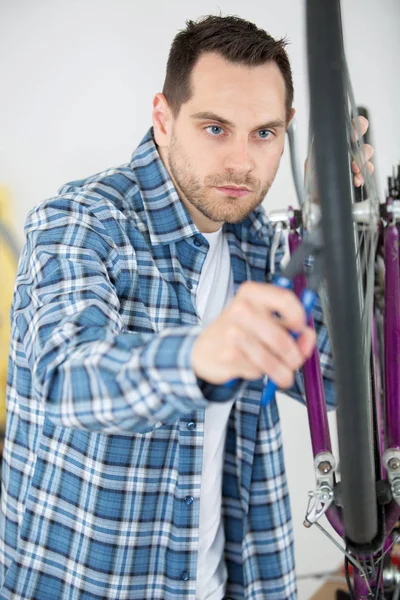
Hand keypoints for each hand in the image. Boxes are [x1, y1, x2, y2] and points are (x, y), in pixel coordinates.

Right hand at [191, 281, 315, 386]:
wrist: (206, 349)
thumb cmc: (240, 330)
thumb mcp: (263, 318)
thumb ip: (289, 325)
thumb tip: (307, 337)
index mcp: (252, 292)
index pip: (286, 300)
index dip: (300, 318)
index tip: (301, 329)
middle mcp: (241, 309)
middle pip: (281, 338)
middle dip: (295, 356)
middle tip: (295, 360)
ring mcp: (233, 333)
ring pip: (272, 359)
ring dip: (283, 371)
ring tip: (283, 373)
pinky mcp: (229, 355)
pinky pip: (259, 370)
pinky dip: (264, 374)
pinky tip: (256, 366)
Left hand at [304, 115, 374, 190]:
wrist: (317, 200)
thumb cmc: (314, 181)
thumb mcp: (312, 162)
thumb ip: (318, 150)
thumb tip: (324, 139)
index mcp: (335, 143)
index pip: (350, 127)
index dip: (356, 126)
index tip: (353, 135)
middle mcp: (346, 150)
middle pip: (362, 140)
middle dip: (362, 147)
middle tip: (355, 156)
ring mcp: (354, 162)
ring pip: (367, 155)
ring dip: (362, 162)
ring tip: (354, 170)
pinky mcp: (359, 174)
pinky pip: (367, 170)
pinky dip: (363, 175)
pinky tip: (356, 180)